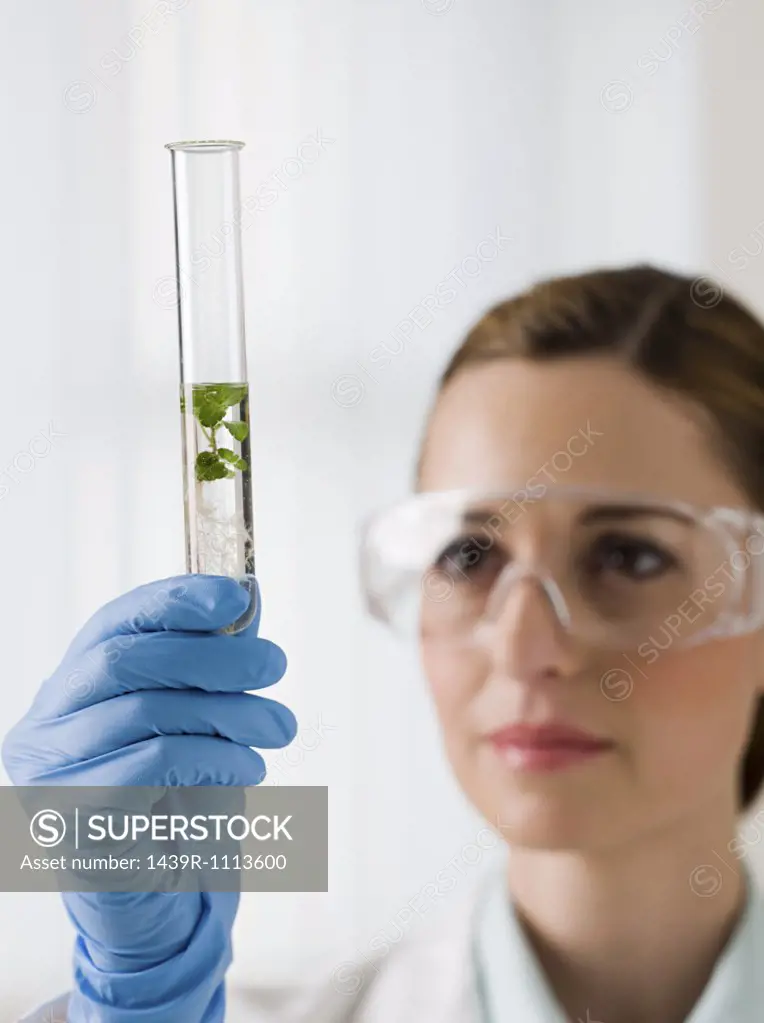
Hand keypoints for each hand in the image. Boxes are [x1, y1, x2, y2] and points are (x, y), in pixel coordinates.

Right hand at [2, 573, 296, 1021]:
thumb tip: (246, 604)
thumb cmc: (176, 795)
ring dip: (229, 713)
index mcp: (71, 688)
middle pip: (128, 660)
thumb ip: (208, 666)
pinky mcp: (73, 822)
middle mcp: (45, 725)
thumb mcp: (193, 720)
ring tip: (278, 728)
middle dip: (214, 655)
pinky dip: (216, 757)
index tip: (237, 597)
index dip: (176, 599)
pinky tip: (250, 767)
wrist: (157, 893)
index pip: (115, 623)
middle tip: (276, 666)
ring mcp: (48, 775)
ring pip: (146, 711)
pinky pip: (154, 765)